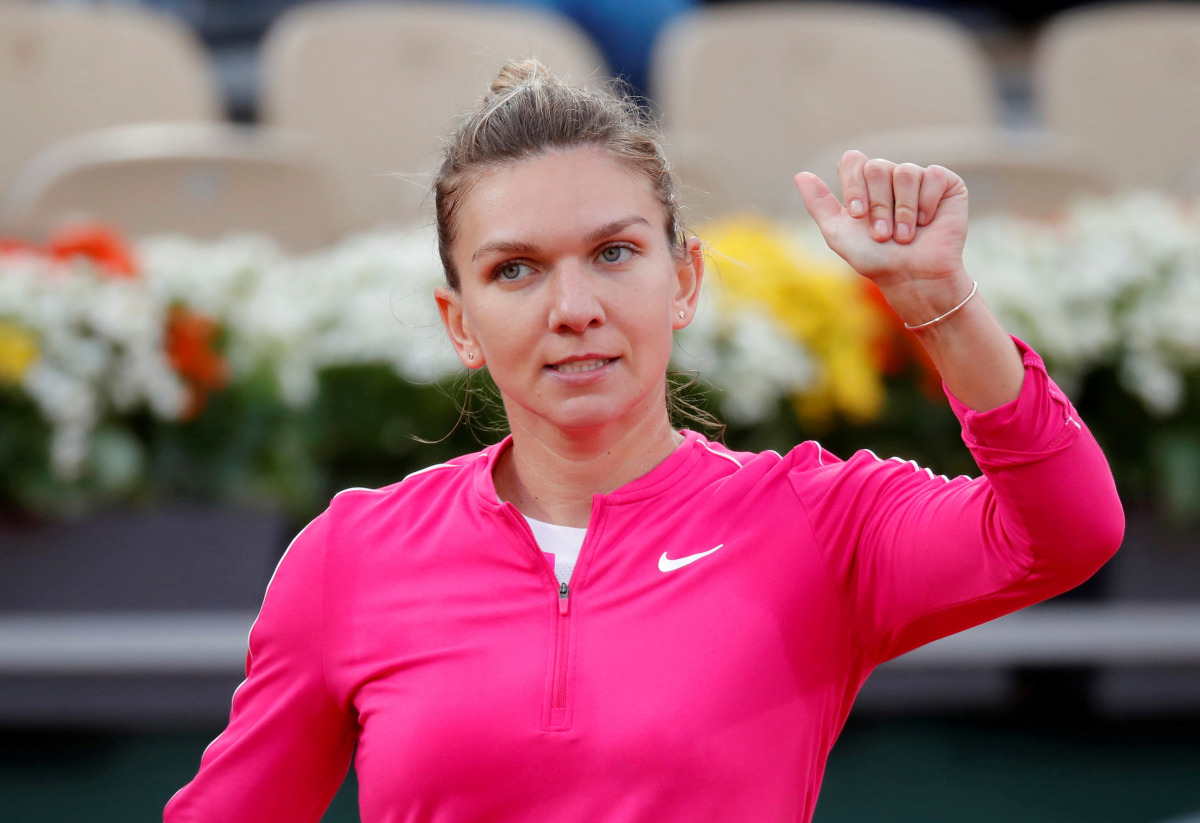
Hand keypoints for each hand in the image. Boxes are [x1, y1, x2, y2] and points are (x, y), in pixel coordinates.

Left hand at [794, 151, 968, 292]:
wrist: (912, 276)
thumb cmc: (876, 259)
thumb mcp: (838, 234)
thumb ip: (819, 204)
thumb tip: (800, 175)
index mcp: (865, 185)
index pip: (853, 161)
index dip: (854, 186)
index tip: (857, 215)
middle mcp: (890, 177)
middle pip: (876, 167)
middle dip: (878, 206)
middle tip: (883, 234)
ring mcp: (918, 178)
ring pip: (904, 172)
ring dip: (902, 211)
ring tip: (905, 236)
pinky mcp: (945, 183)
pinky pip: (932, 175)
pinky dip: (926, 203)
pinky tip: (927, 222)